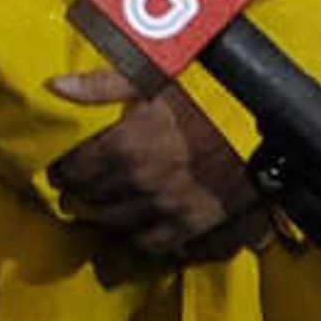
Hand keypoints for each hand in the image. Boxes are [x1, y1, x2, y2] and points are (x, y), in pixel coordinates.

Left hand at [46, 67, 261, 258]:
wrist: (264, 125)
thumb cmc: (208, 94)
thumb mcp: (152, 78)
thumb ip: (100, 86)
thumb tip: (55, 86)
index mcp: (124, 144)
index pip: (73, 169)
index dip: (62, 170)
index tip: (60, 170)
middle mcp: (138, 181)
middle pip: (87, 198)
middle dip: (76, 193)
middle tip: (74, 190)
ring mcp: (164, 206)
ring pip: (112, 223)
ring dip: (99, 217)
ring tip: (96, 208)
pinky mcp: (190, 223)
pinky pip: (150, 243)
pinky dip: (135, 238)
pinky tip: (132, 227)